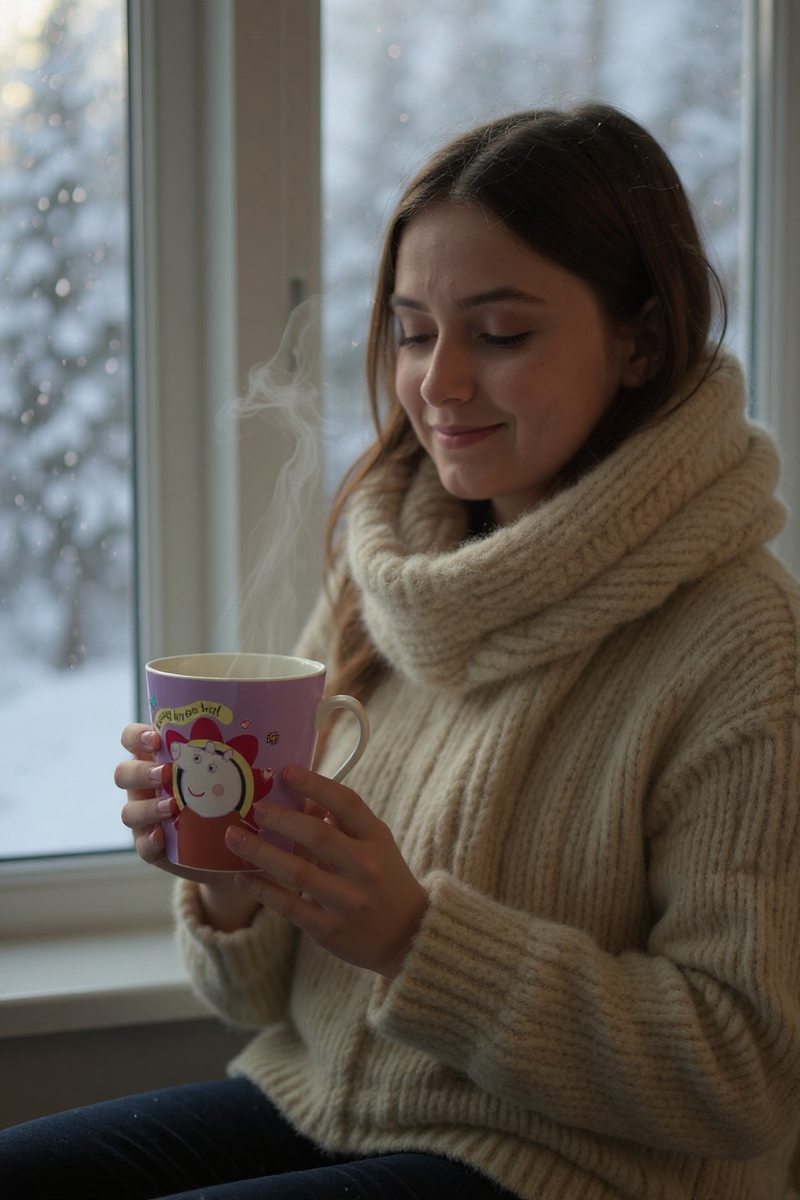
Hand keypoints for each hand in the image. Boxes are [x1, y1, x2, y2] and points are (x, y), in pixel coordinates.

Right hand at [114, 723, 258, 930]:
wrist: (240, 854)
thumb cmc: (245, 802)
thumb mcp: (253, 778)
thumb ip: (268, 759)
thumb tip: (311, 739)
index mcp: (167, 758)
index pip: (135, 738)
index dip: (138, 735)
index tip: (158, 735)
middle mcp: (150, 786)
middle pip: (124, 771)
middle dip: (141, 770)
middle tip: (167, 772)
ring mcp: (148, 819)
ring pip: (129, 810)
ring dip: (146, 806)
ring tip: (171, 806)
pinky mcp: (157, 851)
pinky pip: (141, 847)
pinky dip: (148, 842)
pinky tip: (162, 838)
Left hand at [226, 765, 428, 978]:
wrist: (407, 936)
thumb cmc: (385, 879)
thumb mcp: (378, 844)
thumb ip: (346, 821)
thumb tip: (305, 796)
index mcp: (376, 839)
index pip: (347, 803)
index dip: (316, 785)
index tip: (286, 771)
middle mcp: (364, 868)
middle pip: (318, 836)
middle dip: (281, 819)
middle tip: (253, 807)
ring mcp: (347, 901)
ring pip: (296, 872)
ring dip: (260, 852)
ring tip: (233, 836)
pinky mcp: (329, 930)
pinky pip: (288, 905)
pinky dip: (262, 890)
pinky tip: (241, 877)